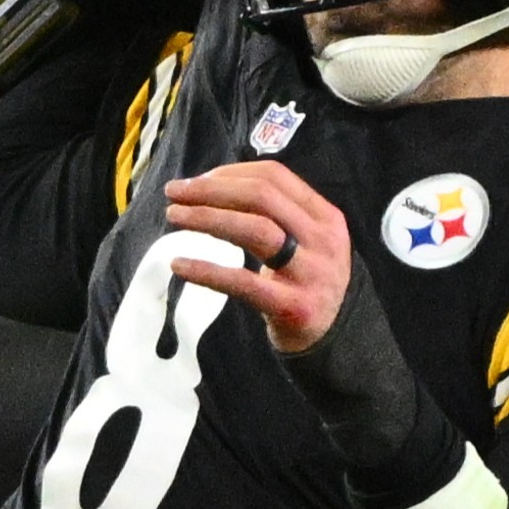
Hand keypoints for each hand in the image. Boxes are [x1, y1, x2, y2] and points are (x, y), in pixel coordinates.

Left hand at [164, 162, 352, 351]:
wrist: (334, 335)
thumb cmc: (305, 279)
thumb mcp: (306, 239)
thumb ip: (275, 212)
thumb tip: (212, 185)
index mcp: (325, 216)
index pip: (275, 177)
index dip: (229, 173)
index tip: (195, 181)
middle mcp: (322, 240)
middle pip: (262, 197)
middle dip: (212, 190)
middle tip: (174, 193)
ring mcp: (310, 274)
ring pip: (256, 230)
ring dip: (208, 218)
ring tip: (174, 216)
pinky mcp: (293, 307)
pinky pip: (243, 283)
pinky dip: (207, 271)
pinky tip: (179, 265)